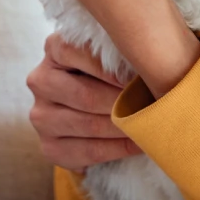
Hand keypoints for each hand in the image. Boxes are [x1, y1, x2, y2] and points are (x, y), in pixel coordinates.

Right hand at [27, 33, 143, 173]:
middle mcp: (41, 80)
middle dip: (126, 102)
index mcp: (56, 48)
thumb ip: (125, 50)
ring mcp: (41, 115)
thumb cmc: (115, 69)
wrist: (98, 104)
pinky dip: (119, 148)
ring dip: (125, 126)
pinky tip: (139, 142)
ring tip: (153, 122)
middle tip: (157, 105)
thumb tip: (154, 62)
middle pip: (87, 96)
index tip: (145, 77)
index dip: (116, 69)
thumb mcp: (115, 51)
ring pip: (89, 125)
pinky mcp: (49, 146)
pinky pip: (89, 151)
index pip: (82, 54)